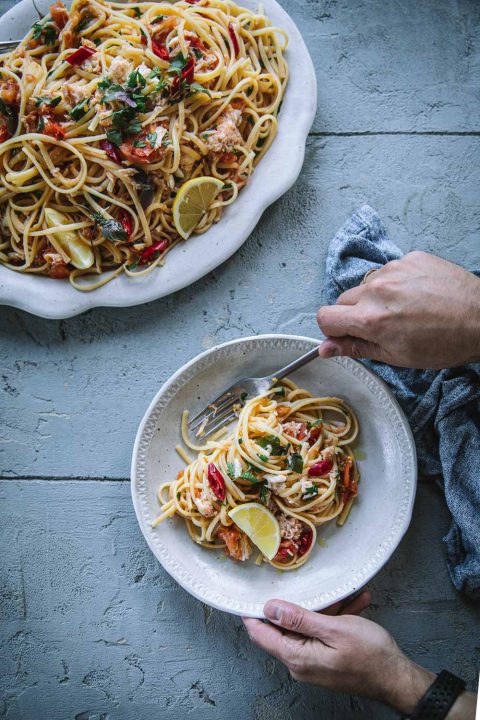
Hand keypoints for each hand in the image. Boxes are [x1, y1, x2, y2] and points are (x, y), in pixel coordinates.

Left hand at [243, 592, 434, 713]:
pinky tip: (354, 604)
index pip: (260, 634)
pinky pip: (322, 635)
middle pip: (285, 628)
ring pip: (308, 628)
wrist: (398, 679)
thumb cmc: (371, 656)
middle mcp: (300, 664)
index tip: (251, 591)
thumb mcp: (334, 629)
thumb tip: (269, 608)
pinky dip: (335, 619)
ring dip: (324, 609)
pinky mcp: (326, 661)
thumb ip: (299, 619)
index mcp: (297, 657)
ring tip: (344, 595)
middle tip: (310, 585)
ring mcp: (313, 664)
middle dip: (298, 604)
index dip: (253, 612)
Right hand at [317, 252, 479, 368]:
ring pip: (367, 285)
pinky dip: (397, 283)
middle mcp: (378, 289)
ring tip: (403, 309)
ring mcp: (395, 269)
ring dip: (376, 297)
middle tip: (380, 326)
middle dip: (354, 314)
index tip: (346, 334)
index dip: (333, 329)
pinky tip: (416, 295)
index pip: (326, 316)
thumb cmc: (444, 343)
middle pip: (344, 299)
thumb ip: (356, 348)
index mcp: (371, 318)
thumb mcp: (396, 356)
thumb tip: (327, 348)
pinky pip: (390, 271)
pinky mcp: (411, 258)